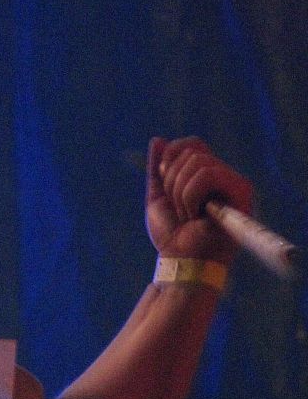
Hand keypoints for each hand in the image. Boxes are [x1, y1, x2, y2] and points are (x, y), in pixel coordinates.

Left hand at [145, 137, 253, 264]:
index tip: (164, 182)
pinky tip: (197, 216)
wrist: (180, 259)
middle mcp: (224, 176)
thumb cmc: (171, 234)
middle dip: (172, 181)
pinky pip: (207, 175)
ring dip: (180, 193)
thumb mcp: (157, 197)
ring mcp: (235, 183)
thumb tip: (158, 139)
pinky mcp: (241, 192)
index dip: (171, 157)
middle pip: (191, 151)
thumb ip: (158, 169)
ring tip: (188, 215)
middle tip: (179, 208)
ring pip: (197, 163)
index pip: (191, 144)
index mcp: (206, 175)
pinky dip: (190, 196)